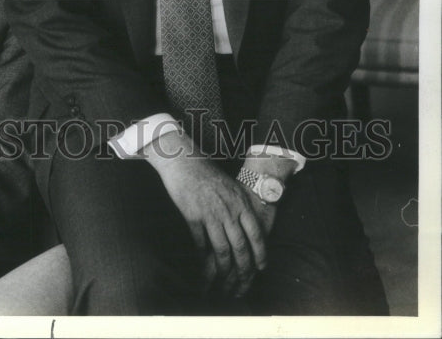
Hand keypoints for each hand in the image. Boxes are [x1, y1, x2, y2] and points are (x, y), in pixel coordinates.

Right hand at [144, 131, 271, 298]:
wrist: (184, 160)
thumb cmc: (206, 172)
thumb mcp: (229, 186)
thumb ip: (238, 205)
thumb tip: (246, 225)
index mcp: (240, 202)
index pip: (256, 235)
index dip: (260, 255)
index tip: (261, 269)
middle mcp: (228, 210)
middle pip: (240, 248)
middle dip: (243, 271)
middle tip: (242, 285)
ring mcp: (211, 213)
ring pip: (222, 250)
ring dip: (222, 272)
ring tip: (222, 284)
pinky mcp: (193, 215)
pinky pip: (200, 244)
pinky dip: (202, 260)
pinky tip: (202, 269)